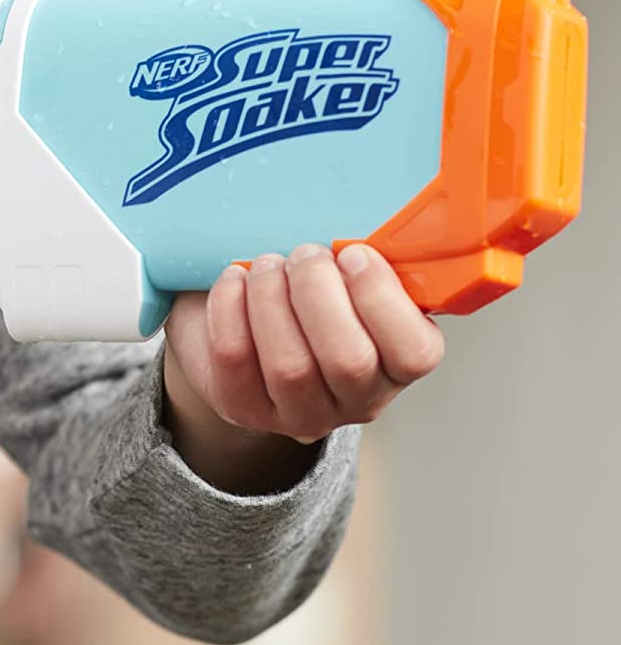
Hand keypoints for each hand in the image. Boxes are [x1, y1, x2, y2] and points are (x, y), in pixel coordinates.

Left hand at [161, 243, 444, 491]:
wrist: (239, 319)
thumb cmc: (305, 290)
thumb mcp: (348, 275)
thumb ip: (367, 262)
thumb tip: (369, 231)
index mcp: (396, 365)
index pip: (414, 353)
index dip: (381, 298)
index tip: (353, 253)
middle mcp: (355, 401)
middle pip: (347, 361)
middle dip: (318, 291)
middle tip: (304, 254)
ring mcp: (299, 413)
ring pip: (289, 364)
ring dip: (272, 296)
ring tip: (268, 265)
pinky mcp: (242, 408)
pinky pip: (235, 359)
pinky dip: (230, 307)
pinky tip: (235, 279)